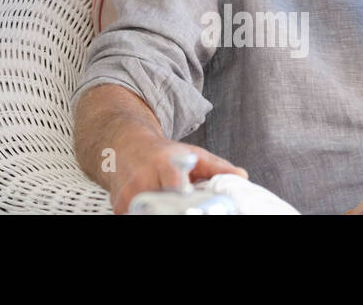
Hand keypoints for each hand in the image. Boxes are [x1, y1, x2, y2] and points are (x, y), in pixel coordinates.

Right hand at [108, 133, 247, 215]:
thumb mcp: (191, 154)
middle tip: (190, 208)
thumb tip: (241, 176)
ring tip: (171, 206)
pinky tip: (156, 209)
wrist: (125, 146)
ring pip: (148, 213)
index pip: (173, 182)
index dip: (182, 193)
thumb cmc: (163, 154)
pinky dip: (148, 214)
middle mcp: (143, 178)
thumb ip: (217, 167)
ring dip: (162, 212)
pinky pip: (137, 215)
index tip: (188, 199)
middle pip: (162, 206)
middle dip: (176, 210)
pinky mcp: (120, 206)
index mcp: (165, 164)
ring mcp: (129, 194)